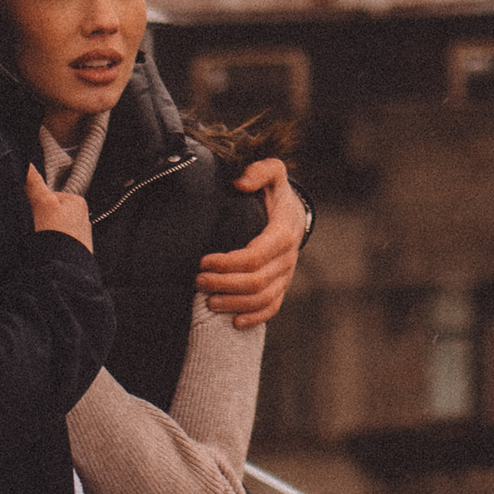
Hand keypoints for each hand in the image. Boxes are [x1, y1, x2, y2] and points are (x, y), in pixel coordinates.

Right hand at [27, 163, 94, 249]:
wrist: (63, 269)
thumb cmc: (55, 234)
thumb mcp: (42, 203)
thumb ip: (34, 182)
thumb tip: (28, 163)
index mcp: (77, 202)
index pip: (49, 196)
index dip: (34, 203)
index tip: (28, 212)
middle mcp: (83, 219)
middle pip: (51, 213)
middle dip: (40, 220)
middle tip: (31, 228)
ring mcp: (79, 239)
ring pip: (53, 231)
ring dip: (43, 235)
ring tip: (36, 243)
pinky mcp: (74, 256)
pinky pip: (56, 246)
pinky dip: (48, 248)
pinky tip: (42, 253)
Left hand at [199, 159, 306, 328]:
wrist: (295, 213)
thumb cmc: (276, 193)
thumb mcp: (273, 173)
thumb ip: (259, 171)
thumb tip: (240, 182)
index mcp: (282, 233)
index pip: (255, 256)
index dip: (228, 263)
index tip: (203, 261)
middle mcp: (287, 258)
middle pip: (255, 281)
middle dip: (224, 283)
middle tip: (198, 281)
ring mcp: (286, 275)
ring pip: (263, 298)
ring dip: (234, 303)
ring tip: (208, 302)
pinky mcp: (282, 286)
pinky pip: (273, 308)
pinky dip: (255, 317)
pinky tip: (235, 322)